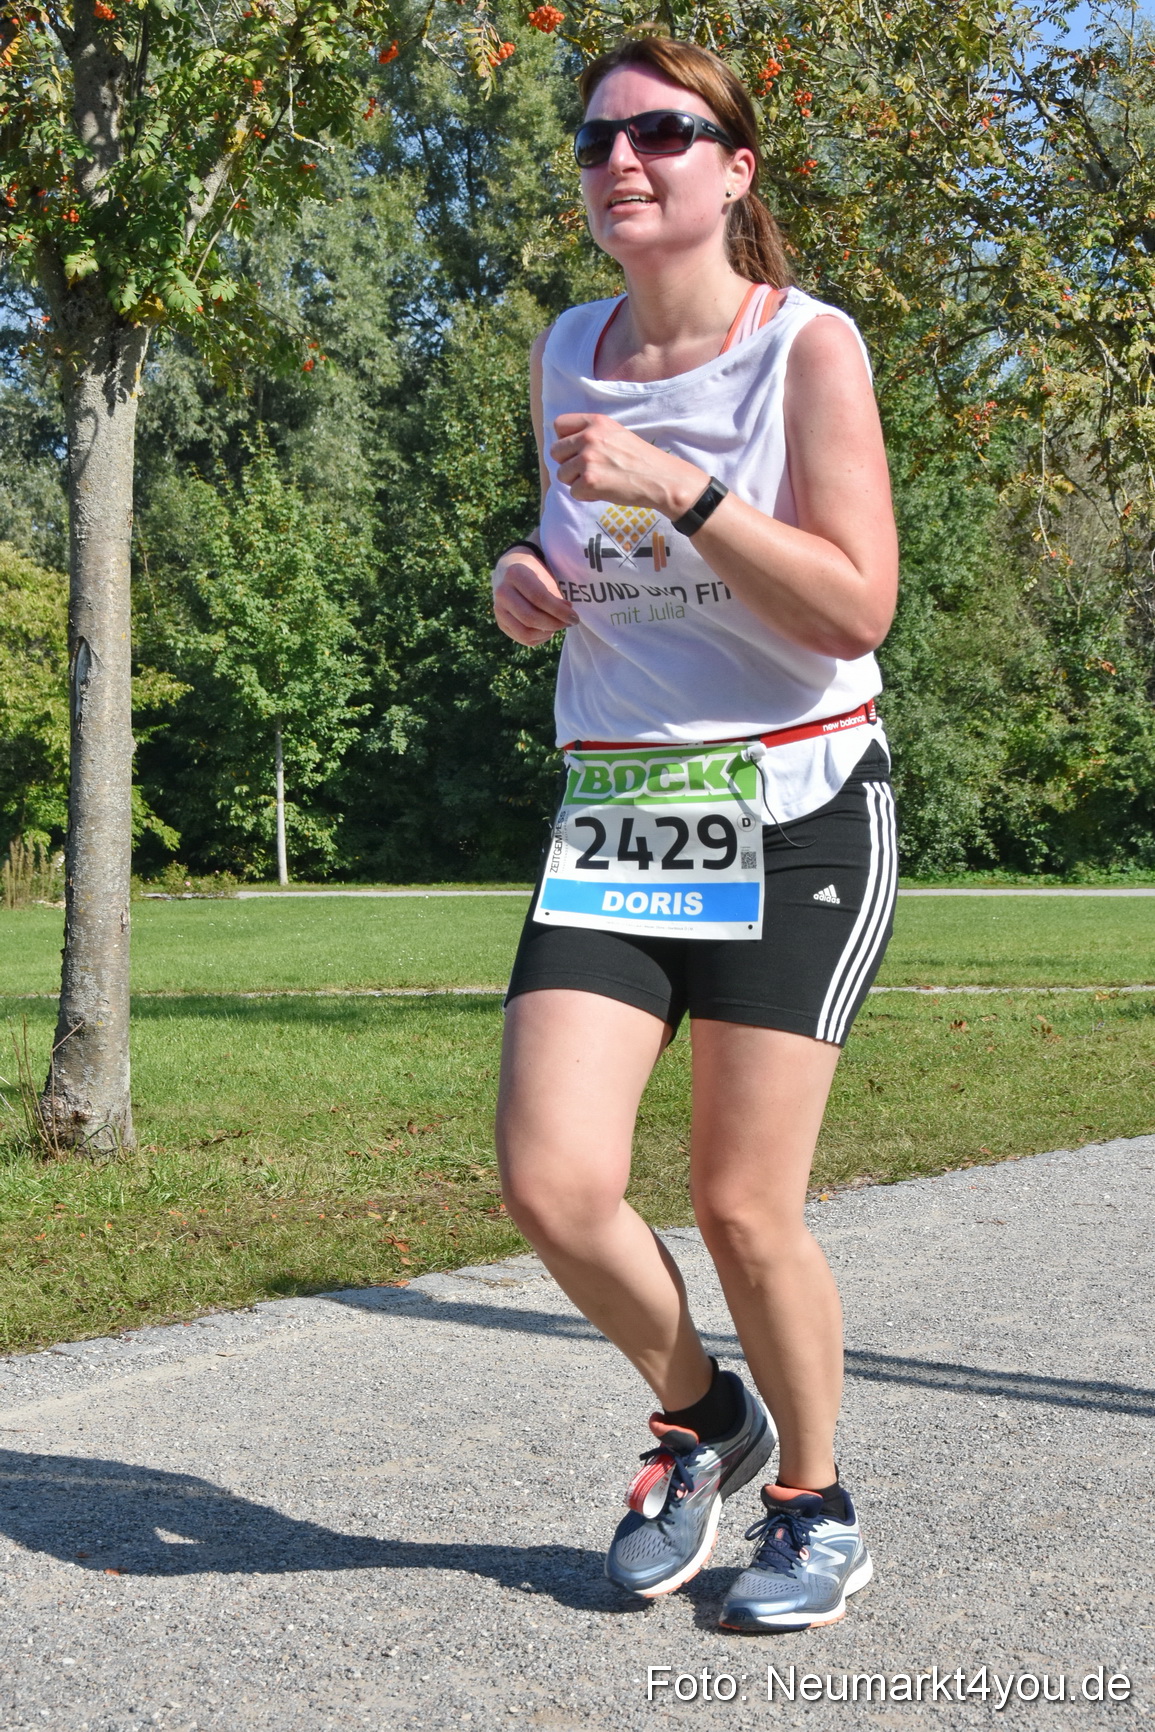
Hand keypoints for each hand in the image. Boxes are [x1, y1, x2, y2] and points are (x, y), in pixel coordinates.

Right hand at [492, 551, 578, 645]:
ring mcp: (498, 609)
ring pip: (525, 632)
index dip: (559, 611)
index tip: (574, 617)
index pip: (539, 598)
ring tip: (558, 626)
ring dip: (547, 633)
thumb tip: (568, 615)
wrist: (510, 572)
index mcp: (514, 574)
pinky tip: (548, 631)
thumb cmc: (534, 574)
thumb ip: (556, 595)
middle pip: (530, 618)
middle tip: (569, 623)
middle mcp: (502, 592)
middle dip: (554, 624)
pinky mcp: (500, 622)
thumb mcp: (546, 576)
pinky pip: (521, 638)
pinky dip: (539, 639)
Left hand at [551, 413, 706, 516]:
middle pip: (555, 451)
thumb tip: (565, 446)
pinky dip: (586, 496)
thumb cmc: (640, 459)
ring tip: (599, 480)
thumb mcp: (616, 434)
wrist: (661, 479)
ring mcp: (587, 459)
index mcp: (596, 422)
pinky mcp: (589, 481)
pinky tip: (603, 490)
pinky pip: (573, 492)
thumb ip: (592, 434)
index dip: (564, 440)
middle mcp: (589, 437)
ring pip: (561, 474)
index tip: (575, 450)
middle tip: (588, 470)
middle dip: (567, 463)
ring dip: (576, 481)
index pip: (559, 425)